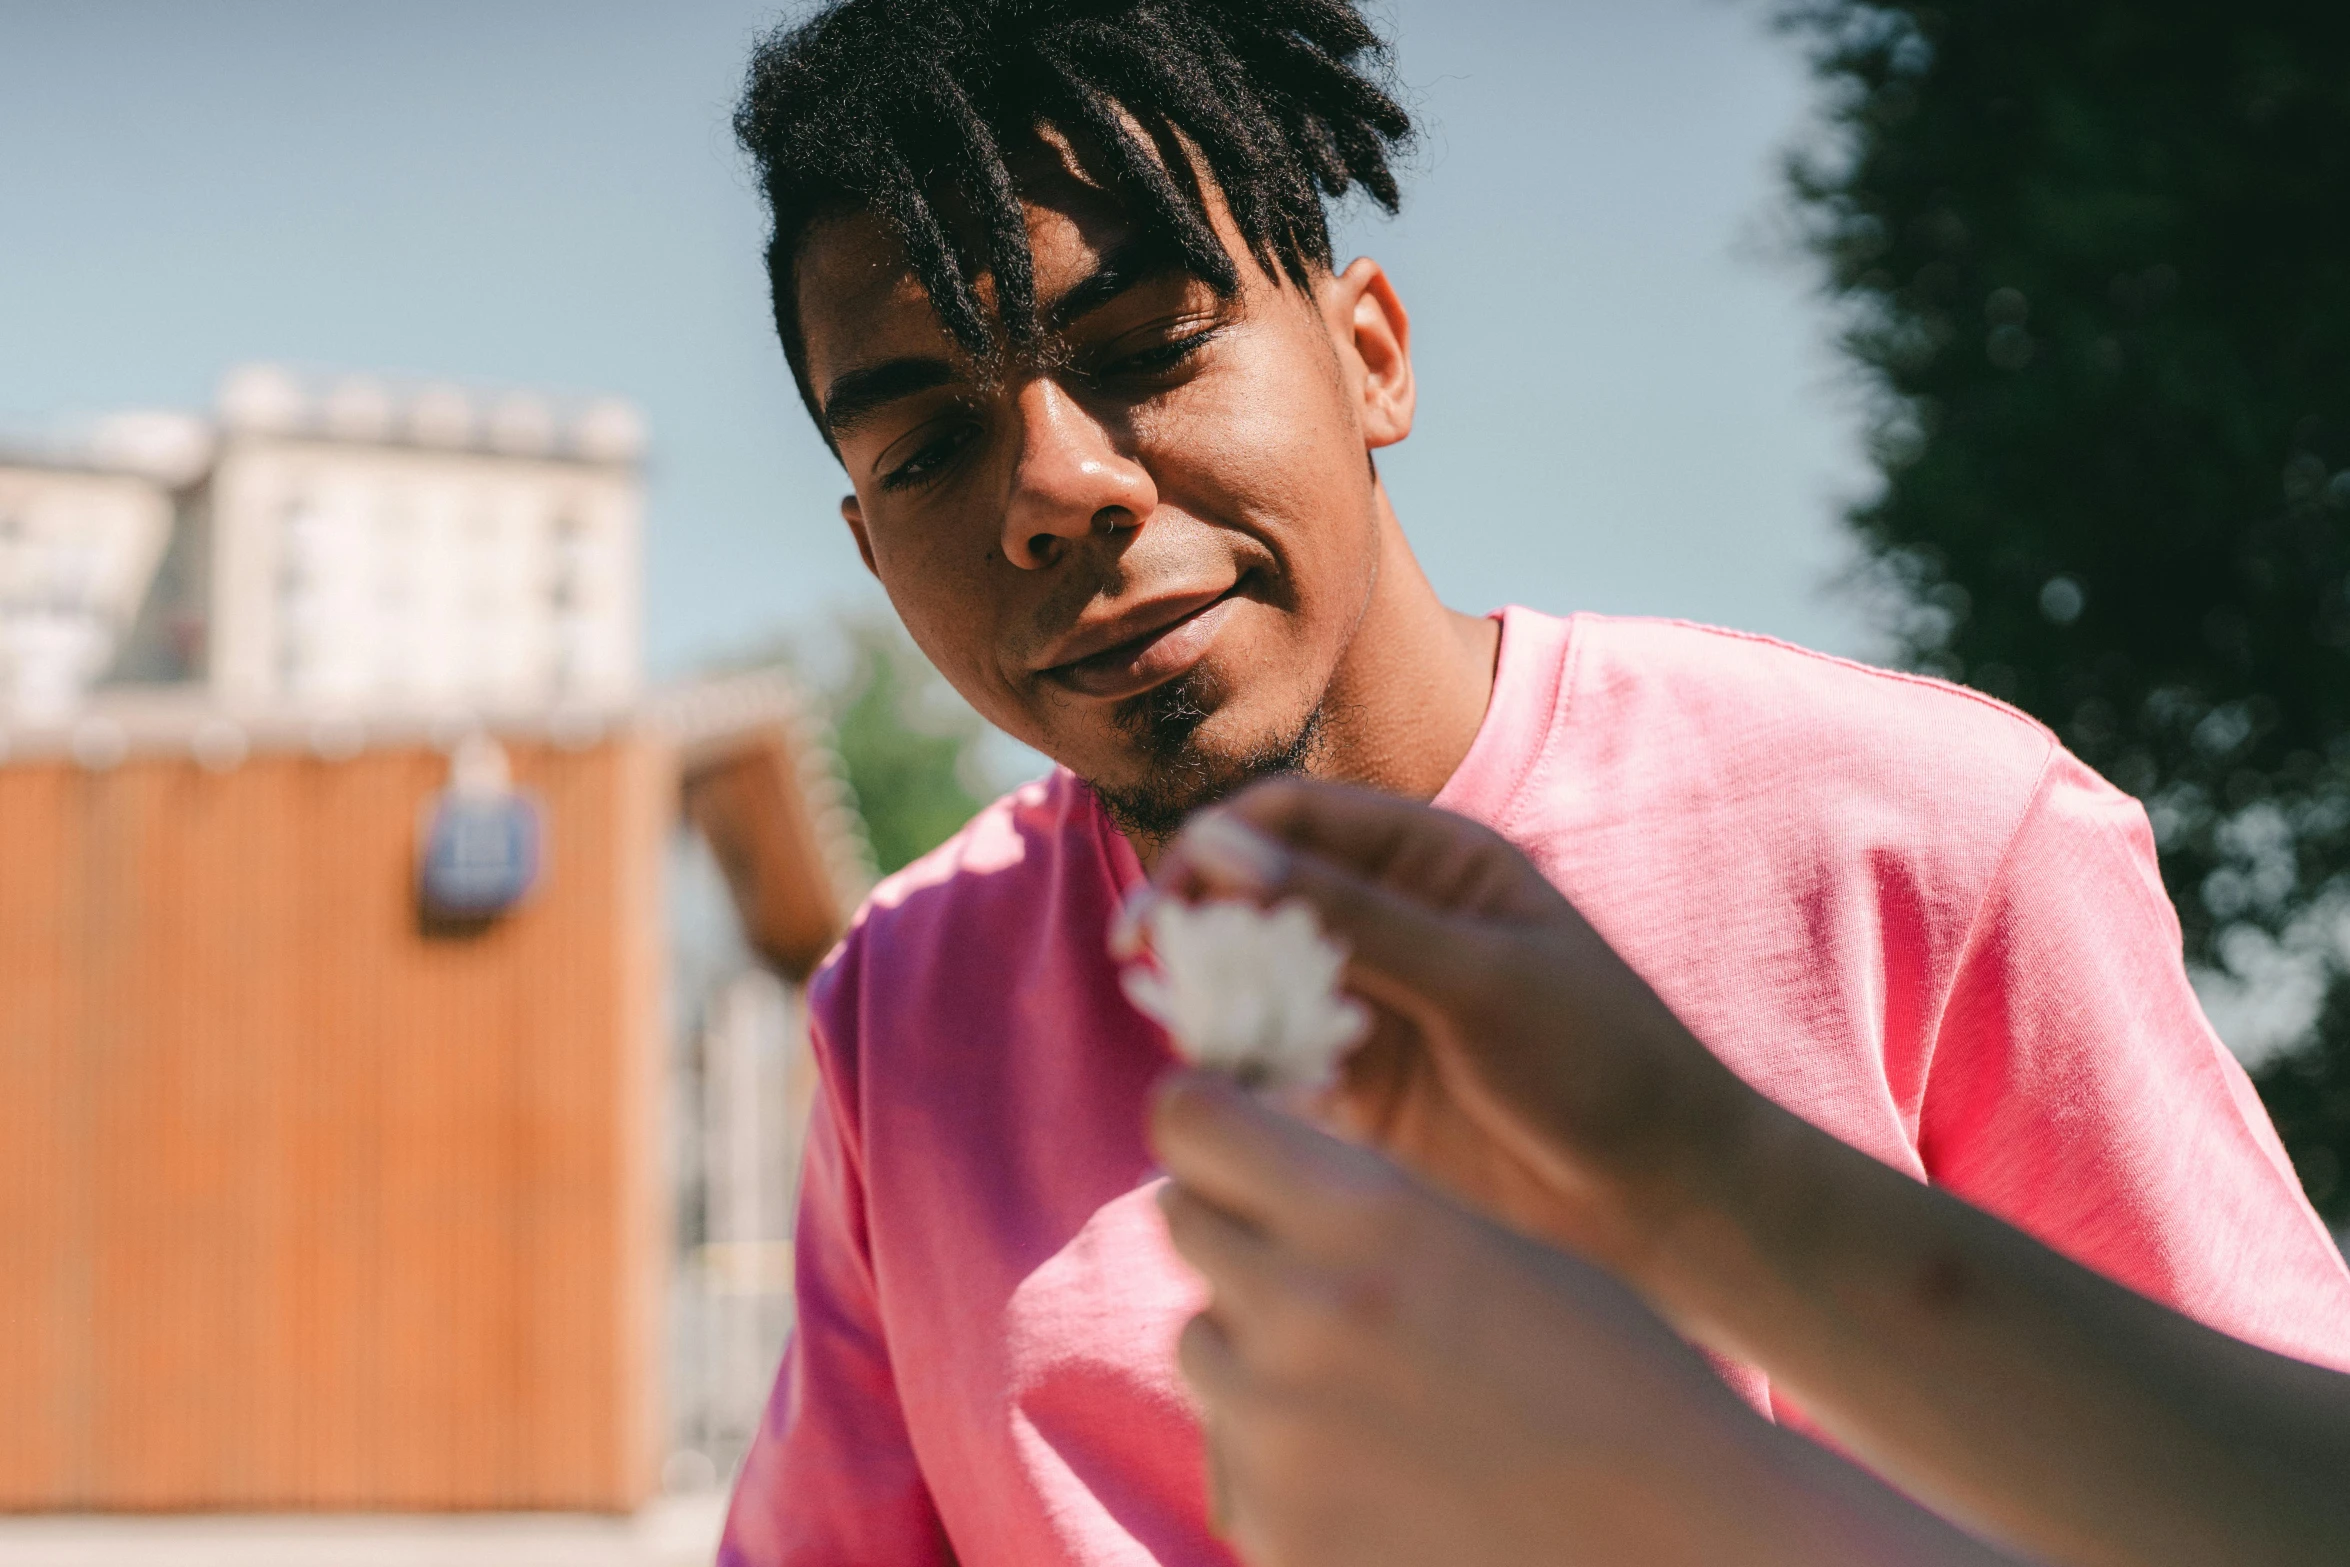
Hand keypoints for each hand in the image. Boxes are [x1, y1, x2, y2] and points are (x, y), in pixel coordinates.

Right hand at [1142, 779, 1755, 1284]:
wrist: (1662, 1194)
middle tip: (1143, 967)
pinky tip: (1230, 1094)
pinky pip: (1275, 1060)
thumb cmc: (1598, 1061)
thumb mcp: (1478, 978)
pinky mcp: (1361, 1085)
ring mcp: (1373, 1002)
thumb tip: (1221, 847)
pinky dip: (1244, 1070)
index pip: (1292, 818)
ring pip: (1256, 979)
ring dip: (1213, 998)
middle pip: (1259, 892)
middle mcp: (1392, 919)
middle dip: (1198, 921)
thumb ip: (1354, 915)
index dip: (1217, 845)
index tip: (1165, 900)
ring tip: (1183, 1035)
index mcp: (1430, 860)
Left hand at [1149, 1073, 2008, 1566]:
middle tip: (1313, 1266)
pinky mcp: (1274, 1531)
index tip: (1223, 1139)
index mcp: (1368, 1214)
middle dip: (1239, 1231)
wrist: (1686, 1548)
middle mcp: (1304, 1311)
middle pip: (1186, 1224)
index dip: (1206, 1123)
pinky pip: (1233, 1459)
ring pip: (1204, 1343)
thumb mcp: (1489, 1245)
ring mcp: (1279, 1433)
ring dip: (1258, 1350)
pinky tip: (1384, 1475)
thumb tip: (1251, 1172)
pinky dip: (1284, 1458)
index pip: (1191, 1120)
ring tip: (1374, 1387)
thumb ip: (1360, 1204)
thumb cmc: (1614, 1382)